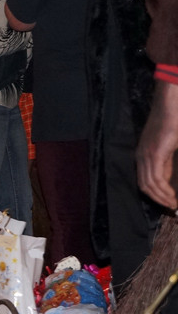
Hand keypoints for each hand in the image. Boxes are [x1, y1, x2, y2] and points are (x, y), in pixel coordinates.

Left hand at [137, 81, 177, 209]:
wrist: (171, 105)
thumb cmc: (172, 122)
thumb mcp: (168, 147)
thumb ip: (166, 163)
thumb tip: (166, 180)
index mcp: (142, 155)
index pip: (144, 182)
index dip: (155, 195)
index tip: (168, 204)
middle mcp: (140, 157)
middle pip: (144, 186)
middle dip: (158, 200)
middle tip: (172, 209)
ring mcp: (146, 155)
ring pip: (148, 185)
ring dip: (161, 198)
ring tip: (173, 205)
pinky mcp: (154, 153)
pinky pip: (155, 177)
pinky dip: (163, 190)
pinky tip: (172, 195)